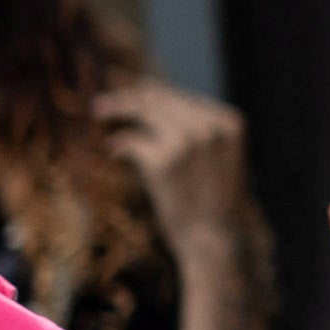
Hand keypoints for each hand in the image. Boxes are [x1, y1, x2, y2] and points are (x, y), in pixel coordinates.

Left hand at [99, 78, 256, 264]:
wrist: (215, 237)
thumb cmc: (214, 200)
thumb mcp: (219, 157)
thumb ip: (198, 130)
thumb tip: (156, 102)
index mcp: (230, 122)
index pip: (185, 97)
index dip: (155, 93)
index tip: (134, 92)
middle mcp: (210, 126)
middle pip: (162, 99)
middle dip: (131, 97)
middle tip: (104, 101)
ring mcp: (188, 142)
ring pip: (144, 112)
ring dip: (119, 109)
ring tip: (99, 110)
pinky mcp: (164, 161)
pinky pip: (132, 141)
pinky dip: (119, 144)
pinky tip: (113, 150)